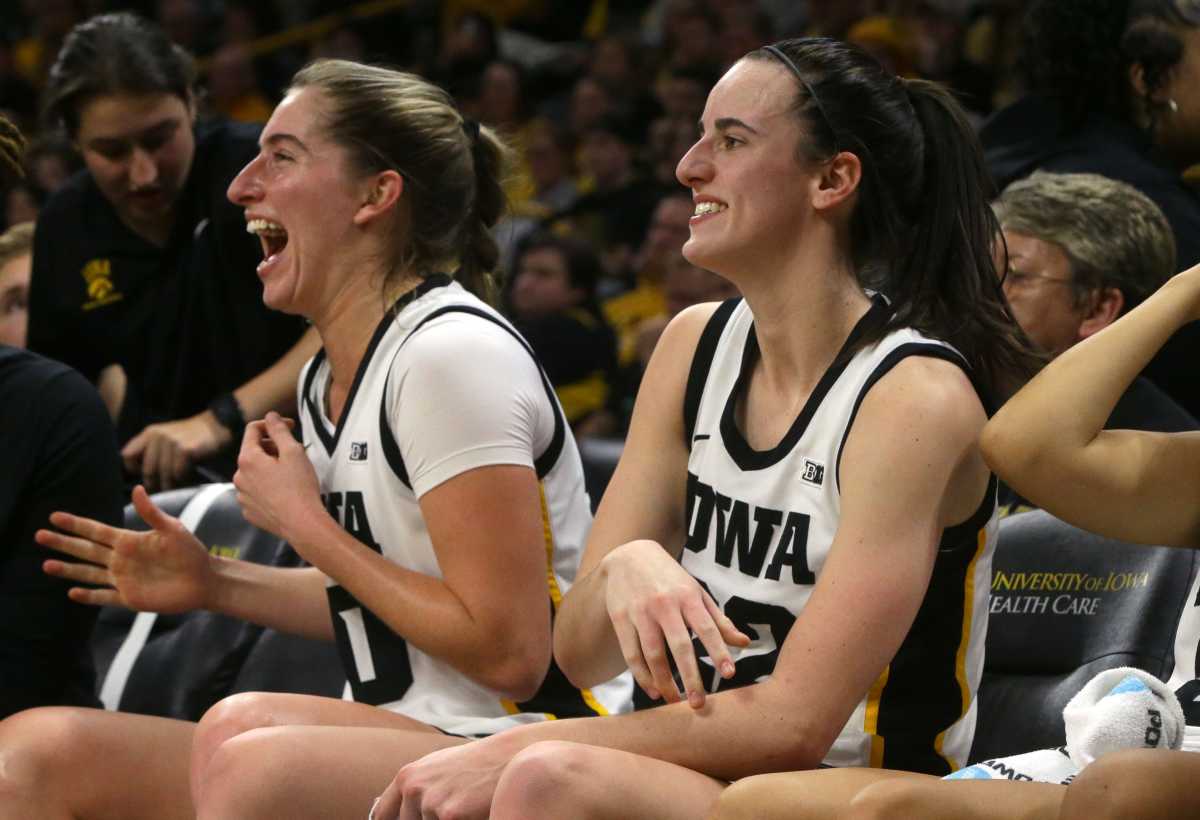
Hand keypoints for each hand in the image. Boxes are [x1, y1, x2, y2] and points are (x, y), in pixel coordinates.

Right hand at [36, 485, 214, 612]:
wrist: (204, 579)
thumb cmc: (191, 551)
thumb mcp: (172, 529)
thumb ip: (152, 513)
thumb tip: (136, 488)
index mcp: (129, 541)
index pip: (96, 531)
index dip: (76, 524)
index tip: (54, 516)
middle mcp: (122, 559)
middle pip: (85, 550)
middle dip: (63, 543)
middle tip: (38, 535)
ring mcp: (124, 579)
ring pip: (89, 573)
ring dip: (68, 569)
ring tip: (46, 564)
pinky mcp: (130, 598)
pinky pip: (104, 596)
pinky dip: (89, 596)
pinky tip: (72, 592)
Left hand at [122, 410, 231, 490]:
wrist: (217, 424)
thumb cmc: (192, 437)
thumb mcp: (167, 437)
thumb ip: (153, 450)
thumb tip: (144, 475)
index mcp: (149, 433)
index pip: (127, 455)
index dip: (135, 468)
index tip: (147, 474)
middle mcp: (157, 436)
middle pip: (147, 470)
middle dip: (155, 483)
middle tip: (164, 489)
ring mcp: (171, 442)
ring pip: (164, 474)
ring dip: (171, 484)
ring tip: (178, 485)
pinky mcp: (185, 450)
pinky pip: (178, 474)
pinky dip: (184, 479)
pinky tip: (189, 476)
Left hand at [232, 412, 324, 547]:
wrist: (302, 523)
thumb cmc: (299, 487)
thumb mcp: (294, 452)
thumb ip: (279, 430)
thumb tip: (271, 416)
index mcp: (248, 459)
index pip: (253, 430)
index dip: (272, 424)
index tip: (290, 427)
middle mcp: (239, 477)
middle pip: (252, 452)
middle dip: (271, 447)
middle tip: (293, 453)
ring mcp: (242, 496)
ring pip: (253, 473)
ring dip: (268, 468)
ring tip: (290, 475)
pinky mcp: (249, 511)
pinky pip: (255, 492)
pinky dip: (266, 487)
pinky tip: (283, 492)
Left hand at [371, 734, 516, 819]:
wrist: (509, 756)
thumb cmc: (474, 765)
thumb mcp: (436, 769)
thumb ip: (413, 789)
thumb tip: (385, 812)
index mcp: (407, 776)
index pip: (382, 815)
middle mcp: (413, 788)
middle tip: (450, 810)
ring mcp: (430, 802)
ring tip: (465, 807)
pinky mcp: (449, 815)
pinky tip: (473, 811)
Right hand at [602, 539, 749, 707]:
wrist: (629, 555)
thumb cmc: (670, 578)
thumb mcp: (696, 592)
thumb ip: (719, 620)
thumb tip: (745, 643)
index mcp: (688, 596)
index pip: (707, 627)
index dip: (718, 651)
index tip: (729, 674)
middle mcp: (665, 604)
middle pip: (679, 646)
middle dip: (691, 677)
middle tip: (699, 704)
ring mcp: (641, 612)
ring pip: (653, 653)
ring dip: (664, 681)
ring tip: (675, 701)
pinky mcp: (621, 618)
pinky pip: (631, 653)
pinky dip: (642, 675)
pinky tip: (653, 690)